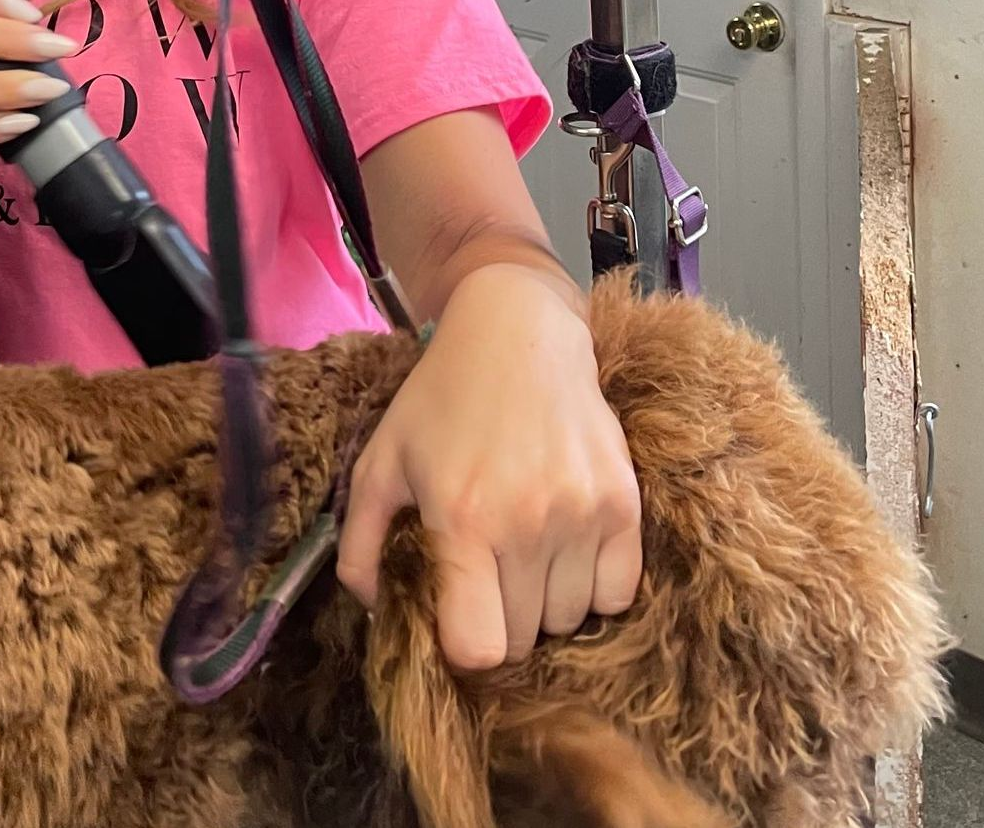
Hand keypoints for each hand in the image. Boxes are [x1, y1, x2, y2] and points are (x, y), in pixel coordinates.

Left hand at [335, 263, 642, 670]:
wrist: (518, 335)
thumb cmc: (440, 400)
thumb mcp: (380, 463)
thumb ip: (359, 544)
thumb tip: (372, 609)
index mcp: (464, 521)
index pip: (480, 646)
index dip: (463, 648)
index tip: (455, 617)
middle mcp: (529, 523)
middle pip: (525, 638)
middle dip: (500, 621)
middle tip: (485, 575)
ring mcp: (584, 513)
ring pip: (571, 619)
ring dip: (545, 604)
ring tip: (522, 554)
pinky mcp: (624, 503)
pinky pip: (618, 593)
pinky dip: (593, 588)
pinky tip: (564, 550)